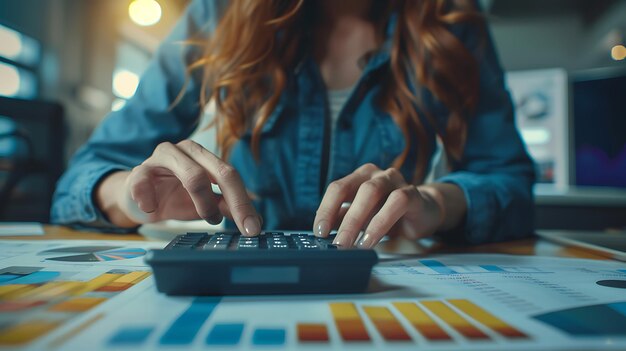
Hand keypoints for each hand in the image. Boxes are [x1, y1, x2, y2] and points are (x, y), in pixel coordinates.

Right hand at [101, 140, 261, 235]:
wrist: (138, 198)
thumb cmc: (175, 197)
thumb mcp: (205, 203)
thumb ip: (226, 206)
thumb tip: (254, 221)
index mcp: (205, 157)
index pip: (231, 176)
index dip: (244, 202)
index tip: (254, 228)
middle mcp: (188, 151)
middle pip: (219, 172)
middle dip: (234, 202)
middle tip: (242, 228)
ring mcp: (163, 158)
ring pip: (193, 175)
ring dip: (203, 203)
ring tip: (205, 218)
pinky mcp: (140, 170)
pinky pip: (145, 181)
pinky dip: (151, 199)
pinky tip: (152, 209)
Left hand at [313, 163, 445, 247]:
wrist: (423, 212)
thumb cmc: (387, 214)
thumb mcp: (361, 218)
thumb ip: (343, 220)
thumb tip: (322, 233)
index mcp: (358, 178)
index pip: (336, 189)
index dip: (325, 209)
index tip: (319, 231)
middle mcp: (374, 174)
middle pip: (351, 189)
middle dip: (341, 218)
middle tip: (337, 243)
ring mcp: (393, 179)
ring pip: (371, 192)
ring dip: (360, 220)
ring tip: (353, 244)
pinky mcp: (412, 192)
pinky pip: (396, 202)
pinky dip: (381, 221)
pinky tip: (372, 238)